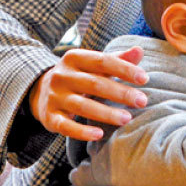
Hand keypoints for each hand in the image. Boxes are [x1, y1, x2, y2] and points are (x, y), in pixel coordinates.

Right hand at [27, 46, 148, 140]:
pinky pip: (66, 126)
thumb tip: (140, 50)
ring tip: (127, 118)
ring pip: (82, 106)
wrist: (41, 90)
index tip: (144, 79)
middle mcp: (62, 75)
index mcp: (74, 58)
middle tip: (142, 101)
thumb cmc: (80, 75)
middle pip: (95, 84)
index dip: (124, 69)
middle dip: (121, 93)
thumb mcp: (95, 64)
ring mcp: (55, 97)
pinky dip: (82, 132)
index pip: (103, 61)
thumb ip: (118, 59)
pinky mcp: (50, 117)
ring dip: (106, 113)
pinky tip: (99, 134)